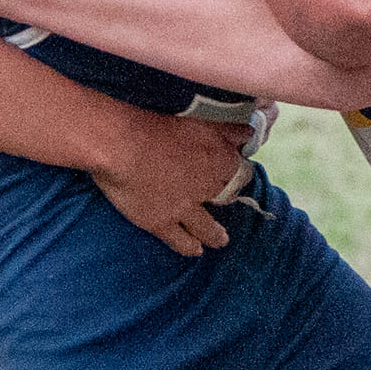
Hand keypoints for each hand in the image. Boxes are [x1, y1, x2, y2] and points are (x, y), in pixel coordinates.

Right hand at [92, 107, 253, 256]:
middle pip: (225, 197)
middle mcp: (206, 186)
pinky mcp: (161, 222)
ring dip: (215, 234)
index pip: (239, 169)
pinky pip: (180, 240)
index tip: (237, 171)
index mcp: (217, 157)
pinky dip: (189, 246)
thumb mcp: (199, 118)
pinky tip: (195, 250)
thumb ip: (227, 128)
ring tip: (221, 240)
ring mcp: (184, 207)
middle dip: (227, 199)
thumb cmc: (153, 122)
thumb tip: (250, 133)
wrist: (120, 144)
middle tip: (226, 201)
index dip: (238, 170)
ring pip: (207, 227)